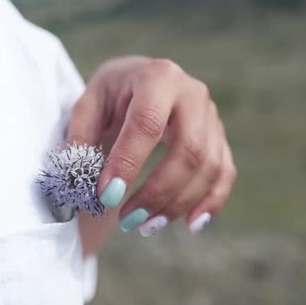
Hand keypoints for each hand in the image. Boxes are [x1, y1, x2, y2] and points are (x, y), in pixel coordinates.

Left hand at [69, 56, 236, 241]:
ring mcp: (211, 116)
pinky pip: (225, 173)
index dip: (128, 163)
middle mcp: (192, 94)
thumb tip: (82, 180)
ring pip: (209, 167)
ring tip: (144, 226)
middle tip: (127, 220)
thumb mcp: (88, 105)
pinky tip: (190, 225)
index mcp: (157, 77)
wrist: (140, 83)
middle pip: (189, 150)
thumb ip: (81, 137)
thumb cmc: (111, 96)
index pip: (147, 123)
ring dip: (178, 204)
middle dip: (158, 192)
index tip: (106, 196)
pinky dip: (211, 203)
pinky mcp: (219, 138)